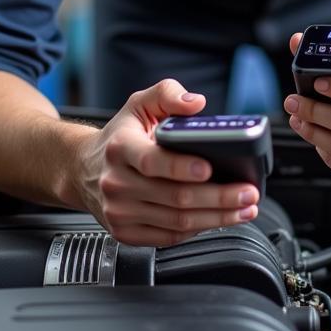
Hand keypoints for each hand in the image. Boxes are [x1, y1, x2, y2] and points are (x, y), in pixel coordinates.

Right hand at [76, 79, 260, 245]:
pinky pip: (169, 237)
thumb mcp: (139, 104)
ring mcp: (120, 211)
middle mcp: (117, 182)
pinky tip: (218, 219)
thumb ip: (167, 94)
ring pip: (177, 221)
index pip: (152, 161)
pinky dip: (198, 229)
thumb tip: (195, 103)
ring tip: (244, 209)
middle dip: (218, 197)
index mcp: (121, 148)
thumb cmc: (119, 136)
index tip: (210, 168)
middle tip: (247, 193)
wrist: (83, 170)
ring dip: (217, 218)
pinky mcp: (126, 232)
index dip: (182, 167)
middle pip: (174, 197)